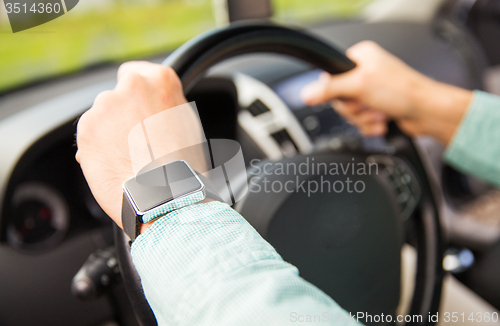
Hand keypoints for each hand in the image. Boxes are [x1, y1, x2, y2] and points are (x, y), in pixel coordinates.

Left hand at [76, 61, 204, 230]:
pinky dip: (96, 149)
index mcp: (161, 80)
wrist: (165, 194)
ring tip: (127, 158)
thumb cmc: (183, 166)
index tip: (135, 107)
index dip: (134, 94)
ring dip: (108, 133)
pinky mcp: (87, 128)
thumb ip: (166, 107)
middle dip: (122, 116)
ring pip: (102, 117)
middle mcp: (132, 86)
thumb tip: (155, 111)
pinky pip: (89, 137)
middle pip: (117, 97)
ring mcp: (106, 105)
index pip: (134, 72)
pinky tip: (114, 165)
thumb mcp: (187, 125)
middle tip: (137, 142)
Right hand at [301, 41, 472, 143]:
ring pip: (350, 112)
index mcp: (361, 57)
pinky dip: (370, 125)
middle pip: (340, 98)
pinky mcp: (377, 107)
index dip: (338, 92)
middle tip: (367, 105)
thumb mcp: (359, 86)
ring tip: (379, 114)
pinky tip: (382, 121)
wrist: (427, 113)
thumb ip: (330, 89)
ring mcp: (372, 91)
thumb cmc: (403, 92)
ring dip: (363, 118)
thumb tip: (306, 93)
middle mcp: (366, 72)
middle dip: (354, 109)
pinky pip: (361, 121)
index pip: (331, 77)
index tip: (349, 95)